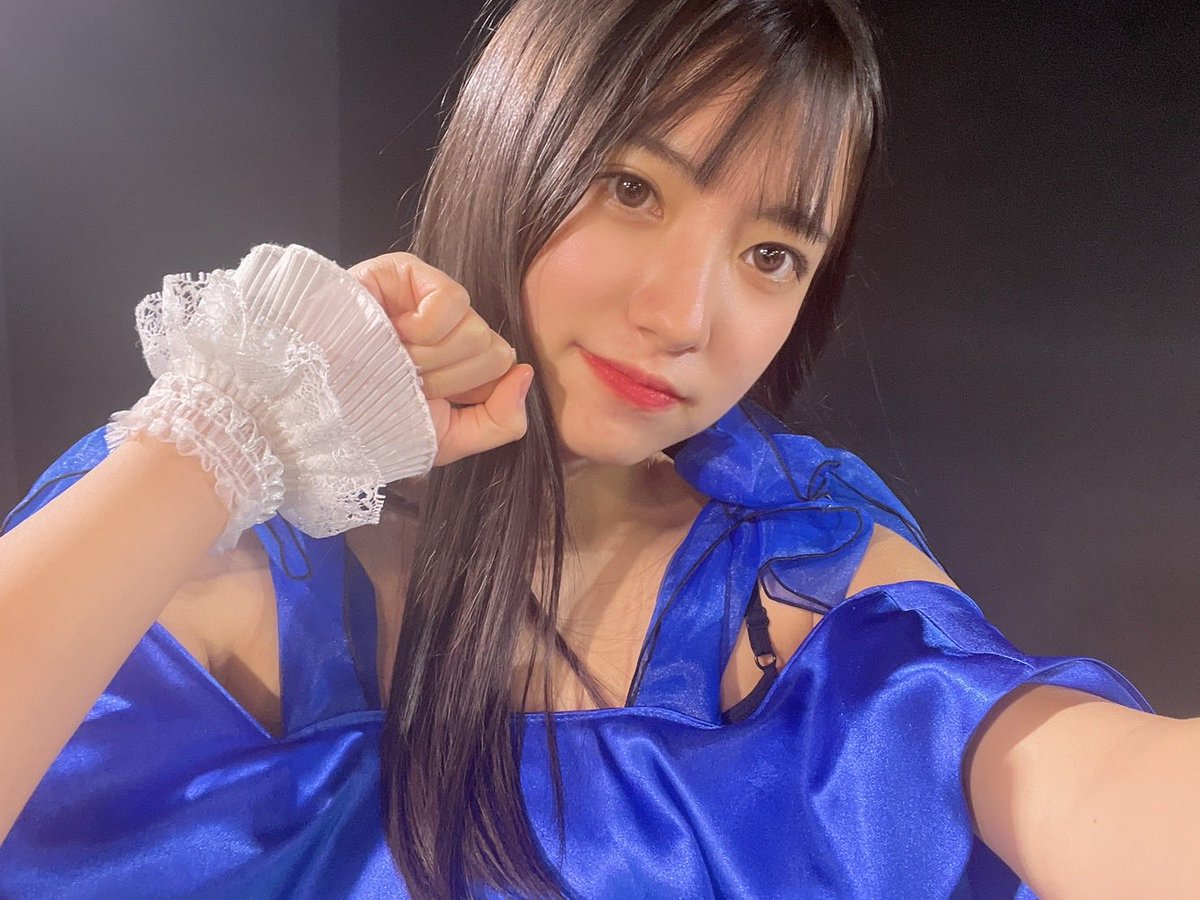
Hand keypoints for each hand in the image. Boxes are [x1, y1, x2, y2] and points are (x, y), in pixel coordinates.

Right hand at [349, 252, 533, 466]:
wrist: (310, 406)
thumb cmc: (369, 423)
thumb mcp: (443, 440)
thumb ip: (500, 421)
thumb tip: (527, 374)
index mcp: (459, 365)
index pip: (503, 369)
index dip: (469, 393)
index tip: (428, 401)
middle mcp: (450, 329)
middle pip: (495, 351)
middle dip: (448, 380)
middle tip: (405, 380)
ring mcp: (429, 298)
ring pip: (476, 331)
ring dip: (429, 359)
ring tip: (391, 359)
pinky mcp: (408, 272)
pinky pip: (451, 301)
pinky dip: (422, 330)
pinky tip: (391, 334)